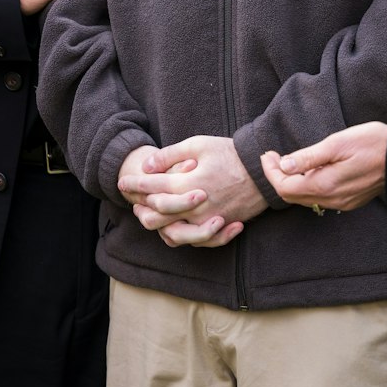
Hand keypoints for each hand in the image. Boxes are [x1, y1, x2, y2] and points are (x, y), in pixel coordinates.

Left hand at [121, 136, 263, 247]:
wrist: (263, 171)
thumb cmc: (230, 153)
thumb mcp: (198, 145)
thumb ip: (170, 155)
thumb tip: (147, 165)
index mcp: (188, 184)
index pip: (152, 188)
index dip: (134, 185)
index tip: (122, 182)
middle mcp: (195, 207)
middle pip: (156, 215)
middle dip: (140, 205)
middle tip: (130, 198)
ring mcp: (208, 221)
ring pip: (172, 233)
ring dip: (156, 224)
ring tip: (147, 213)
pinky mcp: (219, 227)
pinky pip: (194, 241)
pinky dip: (179, 235)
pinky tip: (171, 225)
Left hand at [260, 122, 386, 211]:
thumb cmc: (372, 143)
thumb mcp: (337, 143)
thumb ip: (309, 157)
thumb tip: (284, 165)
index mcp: (326, 185)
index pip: (284, 187)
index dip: (270, 172)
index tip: (267, 154)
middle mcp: (332, 199)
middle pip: (292, 195)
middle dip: (277, 176)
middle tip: (272, 156)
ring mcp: (342, 203)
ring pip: (305, 198)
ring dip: (291, 181)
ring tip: (285, 161)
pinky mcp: (350, 201)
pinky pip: (319, 198)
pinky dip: (306, 186)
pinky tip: (307, 170)